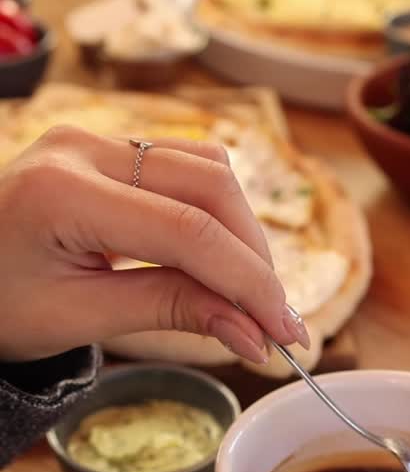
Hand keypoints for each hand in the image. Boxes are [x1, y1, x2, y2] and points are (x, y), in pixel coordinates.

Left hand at [0, 125, 309, 362]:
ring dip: (242, 232)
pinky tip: (221, 258)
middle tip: (278, 320)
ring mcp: (96, 138)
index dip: (248, 283)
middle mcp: (83, 147)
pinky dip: (216, 213)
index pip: (189, 232)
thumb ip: (170, 312)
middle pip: (211, 186)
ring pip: (208, 168)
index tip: (285, 332)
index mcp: (63, 192)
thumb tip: (254, 332)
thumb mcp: (79, 318)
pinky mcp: (107, 146)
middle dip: (254, 257)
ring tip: (252, 294)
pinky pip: (186, 166)